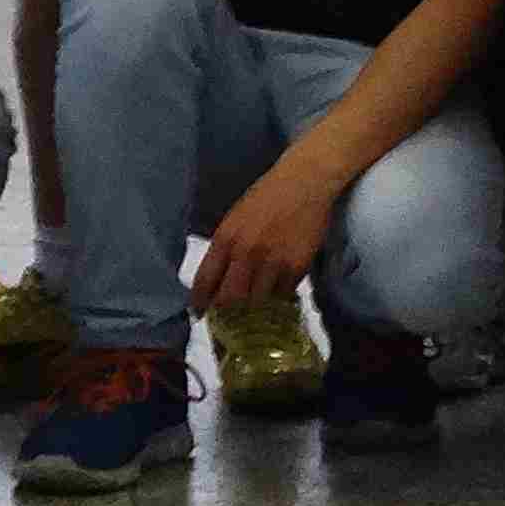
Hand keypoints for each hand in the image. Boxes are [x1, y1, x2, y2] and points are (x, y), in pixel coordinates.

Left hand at [187, 157, 334, 313]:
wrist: (305, 182)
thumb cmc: (267, 195)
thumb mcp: (235, 218)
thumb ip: (226, 247)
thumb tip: (218, 279)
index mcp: (225, 238)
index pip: (205, 281)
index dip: (199, 303)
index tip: (199, 313)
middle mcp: (246, 253)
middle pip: (229, 300)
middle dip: (224, 315)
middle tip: (225, 324)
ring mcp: (272, 262)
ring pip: (256, 303)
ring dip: (253, 312)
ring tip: (252, 318)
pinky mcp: (296, 267)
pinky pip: (283, 295)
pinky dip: (278, 300)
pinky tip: (277, 299)